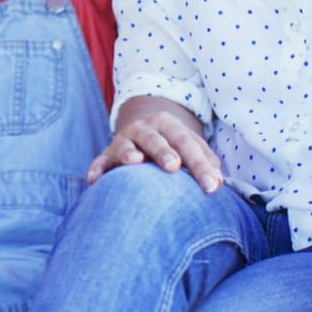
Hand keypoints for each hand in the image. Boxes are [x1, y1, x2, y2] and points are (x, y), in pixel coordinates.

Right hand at [88, 94, 223, 191]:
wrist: (142, 131)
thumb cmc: (173, 146)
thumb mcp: (190, 146)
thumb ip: (205, 161)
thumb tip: (218, 182)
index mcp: (169, 125)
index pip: (187, 143)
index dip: (200, 164)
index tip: (212, 186)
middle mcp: (146, 128)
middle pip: (156, 139)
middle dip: (164, 152)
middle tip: (174, 166)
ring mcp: (125, 139)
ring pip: (126, 145)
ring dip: (129, 153)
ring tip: (135, 162)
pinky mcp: (108, 153)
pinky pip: (101, 160)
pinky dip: (97, 168)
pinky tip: (93, 179)